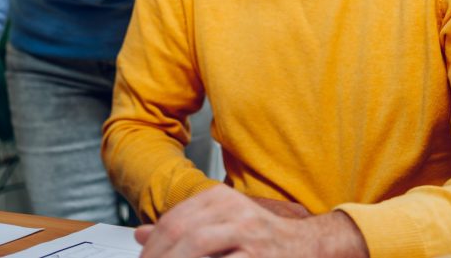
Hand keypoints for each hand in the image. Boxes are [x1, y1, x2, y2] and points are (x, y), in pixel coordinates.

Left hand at [134, 185, 367, 257]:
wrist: (309, 247)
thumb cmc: (263, 241)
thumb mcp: (221, 225)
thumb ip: (183, 228)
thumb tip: (141, 234)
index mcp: (221, 199)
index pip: (174, 219)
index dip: (154, 245)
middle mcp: (234, 211)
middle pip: (181, 232)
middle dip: (159, 255)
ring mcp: (248, 234)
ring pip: (197, 246)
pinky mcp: (258, 256)